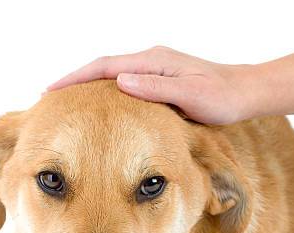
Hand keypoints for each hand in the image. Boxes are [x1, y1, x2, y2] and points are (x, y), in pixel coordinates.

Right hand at [47, 46, 260, 124]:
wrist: (244, 93)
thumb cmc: (221, 97)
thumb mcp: (190, 95)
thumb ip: (156, 88)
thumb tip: (120, 81)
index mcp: (153, 62)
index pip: (105, 67)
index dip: (77, 78)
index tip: (53, 90)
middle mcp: (150, 62)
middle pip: (103, 69)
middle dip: (76, 81)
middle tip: (49, 98)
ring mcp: (154, 71)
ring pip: (112, 77)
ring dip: (89, 87)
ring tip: (67, 103)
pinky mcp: (159, 82)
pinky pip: (124, 86)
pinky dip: (106, 94)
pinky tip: (100, 108)